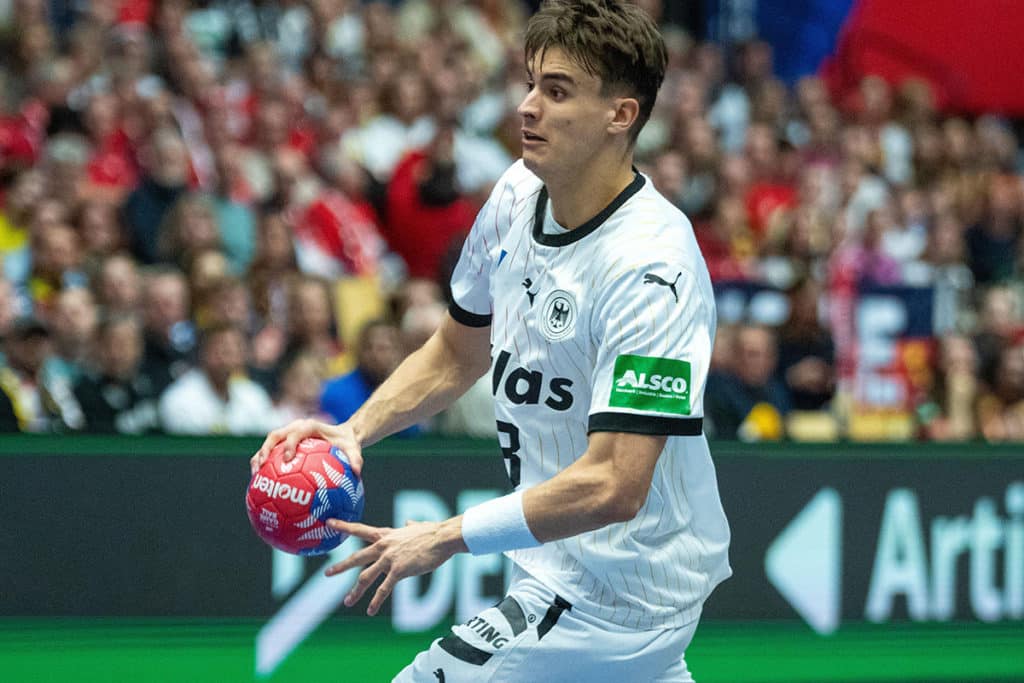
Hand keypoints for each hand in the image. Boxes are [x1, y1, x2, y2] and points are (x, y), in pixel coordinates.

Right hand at [250, 418, 362, 475]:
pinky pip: (271, 453)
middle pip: (275, 435)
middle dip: (266, 449)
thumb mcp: (353, 450)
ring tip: (255, 476)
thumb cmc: (346, 443)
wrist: (342, 435)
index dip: (290, 443)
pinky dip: (264, 465)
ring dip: (259, 457)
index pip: (296, 432)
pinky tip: (261, 484)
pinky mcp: (284, 444)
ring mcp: (288, 435)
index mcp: (310, 426)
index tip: (287, 458)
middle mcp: (296, 427)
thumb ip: (355, 459)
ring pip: (268, 444)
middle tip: (262, 466)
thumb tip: (357, 472)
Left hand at [324, 517, 466, 615]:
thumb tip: (408, 522)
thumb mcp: (417, 526)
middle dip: (341, 567)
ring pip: (366, 577)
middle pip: (357, 558)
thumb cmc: (433, 532)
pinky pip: (383, 589)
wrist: (442, 538)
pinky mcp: (398, 571)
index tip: (329, 522)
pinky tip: (370, 610)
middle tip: (327, 573)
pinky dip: (376, 601)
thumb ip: (409, 525)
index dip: (344, 526)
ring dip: (356, 591)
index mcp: (386, 535)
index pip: (360, 529)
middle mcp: (383, 546)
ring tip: (347, 601)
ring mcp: (389, 559)